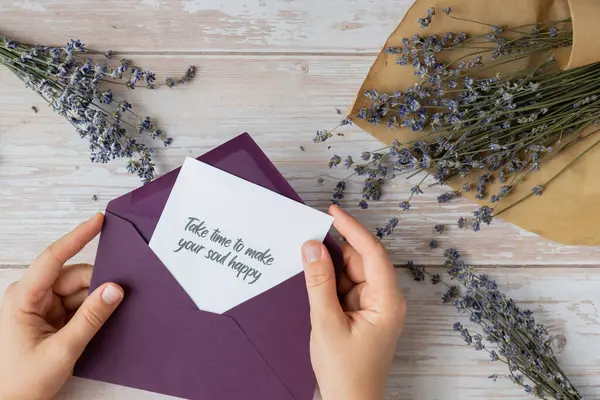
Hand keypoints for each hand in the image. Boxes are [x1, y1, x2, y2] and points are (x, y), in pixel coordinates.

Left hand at [0, 213, 123, 399]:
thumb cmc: (21, 382)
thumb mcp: (62, 350)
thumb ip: (91, 317)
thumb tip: (115, 289)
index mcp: (24, 298)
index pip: (53, 259)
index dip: (78, 237)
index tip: (99, 221)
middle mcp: (30, 296)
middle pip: (74, 277)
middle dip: (97, 286)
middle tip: (121, 297)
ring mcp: (40, 306)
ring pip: (79, 290)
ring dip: (94, 302)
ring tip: (102, 322)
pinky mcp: (49, 317)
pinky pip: (77, 304)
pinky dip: (90, 311)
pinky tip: (97, 324)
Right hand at [302, 205, 405, 399]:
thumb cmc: (346, 372)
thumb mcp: (326, 323)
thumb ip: (318, 283)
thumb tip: (312, 248)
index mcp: (387, 301)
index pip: (372, 253)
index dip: (352, 229)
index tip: (332, 213)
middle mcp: (385, 300)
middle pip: (361, 262)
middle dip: (335, 251)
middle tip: (307, 237)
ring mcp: (374, 307)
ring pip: (351, 274)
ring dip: (330, 268)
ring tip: (307, 263)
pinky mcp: (363, 313)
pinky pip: (346, 288)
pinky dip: (330, 283)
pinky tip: (314, 281)